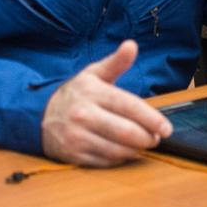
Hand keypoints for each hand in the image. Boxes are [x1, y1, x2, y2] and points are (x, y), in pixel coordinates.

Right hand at [41, 40, 172, 166]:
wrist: (39, 114)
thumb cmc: (76, 94)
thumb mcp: (94, 74)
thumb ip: (116, 62)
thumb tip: (131, 45)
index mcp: (92, 92)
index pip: (129, 107)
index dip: (152, 119)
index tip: (166, 128)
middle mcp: (83, 115)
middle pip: (126, 132)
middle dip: (147, 137)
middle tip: (155, 138)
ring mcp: (76, 136)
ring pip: (116, 150)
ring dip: (135, 150)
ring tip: (142, 144)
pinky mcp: (72, 154)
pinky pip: (104, 161)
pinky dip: (119, 159)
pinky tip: (125, 151)